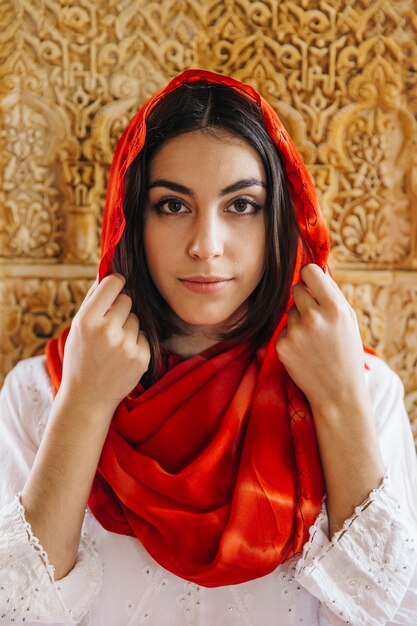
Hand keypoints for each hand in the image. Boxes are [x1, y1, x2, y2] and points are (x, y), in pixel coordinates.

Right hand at [59, 273, 149, 413]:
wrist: (87, 397)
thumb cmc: (81, 357)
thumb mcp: (77, 328)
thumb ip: (92, 300)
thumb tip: (109, 272)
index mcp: (87, 320)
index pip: (113, 284)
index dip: (117, 283)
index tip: (117, 287)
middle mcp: (107, 331)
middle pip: (127, 300)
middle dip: (120, 310)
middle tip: (109, 328)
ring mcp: (126, 345)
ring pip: (137, 319)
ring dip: (129, 328)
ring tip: (114, 346)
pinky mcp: (141, 357)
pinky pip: (144, 335)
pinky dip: (137, 343)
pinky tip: (123, 357)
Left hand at [276, 264, 368, 417]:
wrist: (338, 392)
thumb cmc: (346, 352)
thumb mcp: (349, 320)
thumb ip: (332, 294)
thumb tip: (315, 270)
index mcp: (335, 308)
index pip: (310, 272)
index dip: (309, 276)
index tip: (310, 282)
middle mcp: (314, 318)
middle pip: (296, 289)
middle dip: (303, 298)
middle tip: (315, 316)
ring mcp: (296, 332)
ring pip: (289, 311)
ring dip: (298, 320)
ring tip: (313, 340)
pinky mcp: (283, 345)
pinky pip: (283, 329)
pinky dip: (291, 337)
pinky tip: (304, 352)